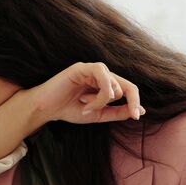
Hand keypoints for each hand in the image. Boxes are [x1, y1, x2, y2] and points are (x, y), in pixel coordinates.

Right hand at [27, 62, 144, 124]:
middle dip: (119, 103)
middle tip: (101, 112)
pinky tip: (85, 100)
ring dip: (102, 101)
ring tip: (85, 105)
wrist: (45, 109)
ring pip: (114, 85)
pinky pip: (103, 77)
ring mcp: (92, 69)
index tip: (137, 117)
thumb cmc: (68, 110)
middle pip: (126, 86)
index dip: (135, 102)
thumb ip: (117, 112)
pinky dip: (99, 94)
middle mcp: (101, 74)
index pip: (129, 89)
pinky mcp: (83, 67)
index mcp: (105, 83)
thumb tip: (140, 110)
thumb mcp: (98, 115)